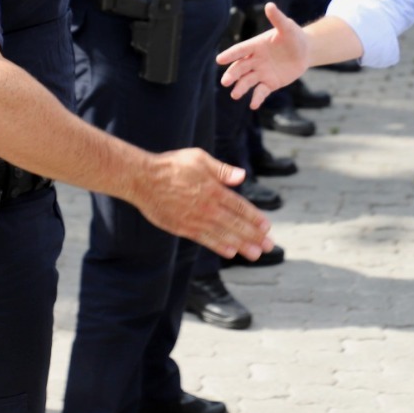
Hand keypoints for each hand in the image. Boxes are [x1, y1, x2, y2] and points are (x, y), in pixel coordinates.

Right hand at [134, 149, 273, 259]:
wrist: (143, 179)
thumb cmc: (171, 165)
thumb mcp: (199, 158)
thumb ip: (221, 170)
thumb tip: (241, 176)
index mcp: (214, 189)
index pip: (240, 206)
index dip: (254, 217)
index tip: (267, 226)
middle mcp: (207, 207)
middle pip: (236, 224)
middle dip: (254, 236)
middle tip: (270, 246)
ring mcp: (195, 219)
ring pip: (223, 235)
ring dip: (241, 245)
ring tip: (256, 254)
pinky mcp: (182, 227)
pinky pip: (205, 239)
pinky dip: (219, 246)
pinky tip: (230, 252)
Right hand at [216, 2, 308, 109]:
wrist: (304, 51)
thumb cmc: (293, 36)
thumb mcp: (287, 27)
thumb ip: (277, 19)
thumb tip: (270, 5)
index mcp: (255, 45)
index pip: (240, 50)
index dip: (230, 54)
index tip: (219, 59)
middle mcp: (255, 60)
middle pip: (240, 68)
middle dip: (232, 74)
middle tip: (225, 81)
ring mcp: (261, 72)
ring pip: (247, 81)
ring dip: (240, 88)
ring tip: (235, 95)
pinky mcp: (269, 83)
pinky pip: (261, 91)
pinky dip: (257, 98)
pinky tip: (253, 105)